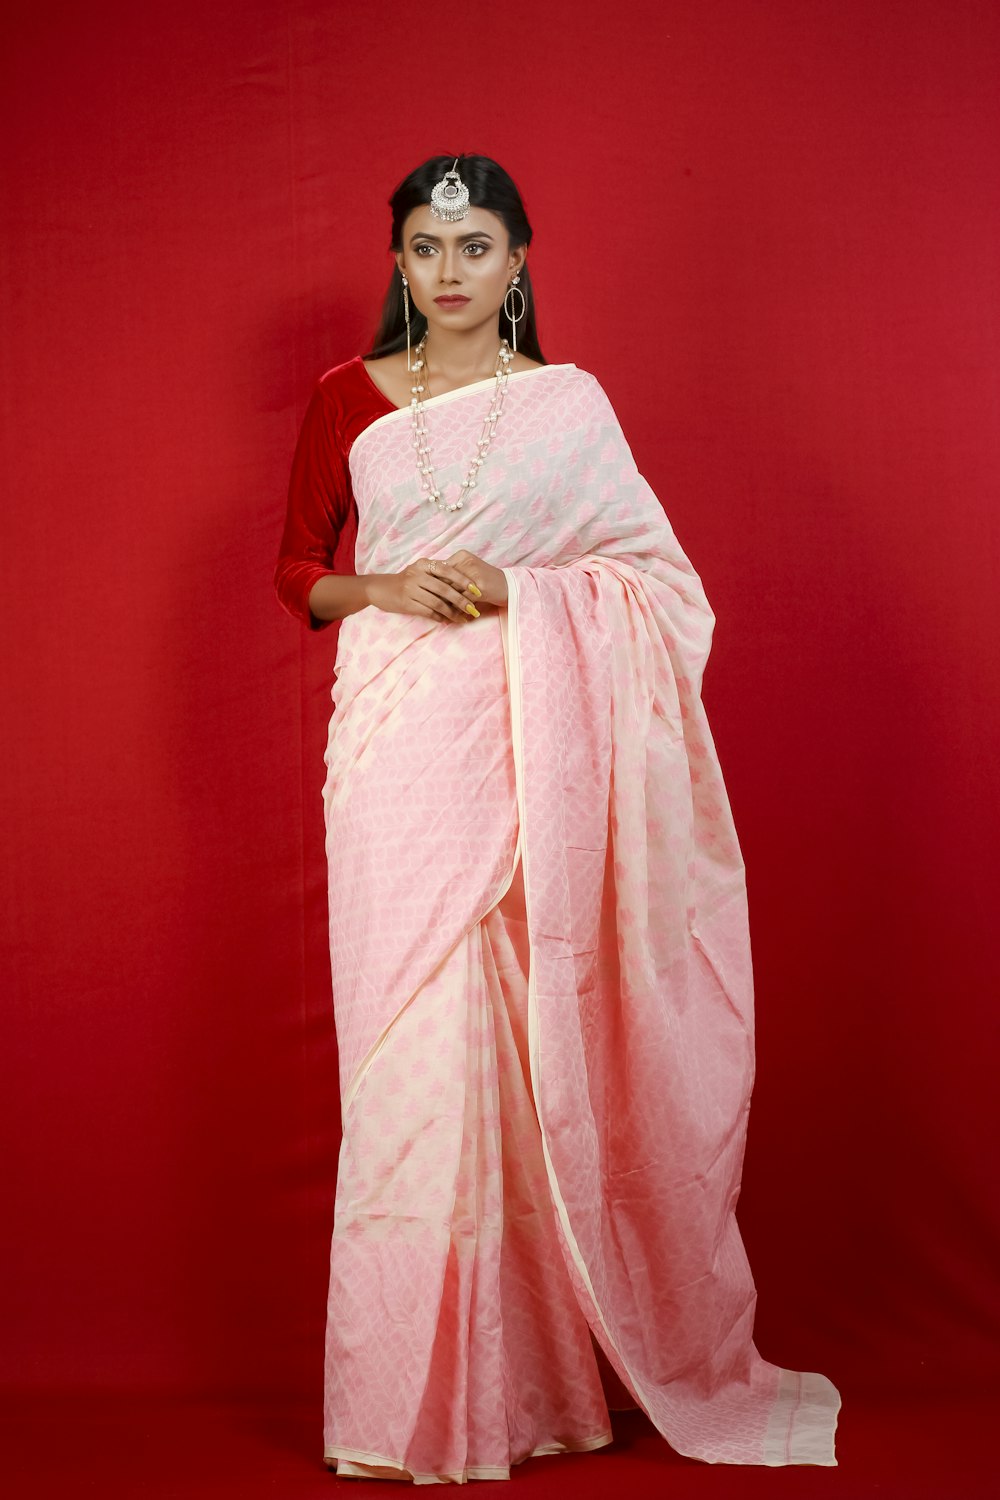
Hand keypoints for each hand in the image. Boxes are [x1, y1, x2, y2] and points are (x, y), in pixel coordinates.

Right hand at [366, 552, 504, 623]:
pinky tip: (448, 621)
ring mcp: (411, 589)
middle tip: (474, 610)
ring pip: (438, 603)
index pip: (448, 571)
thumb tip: (462, 583)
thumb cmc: (405, 580)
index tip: (477, 590)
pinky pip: (428, 612)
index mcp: (424, 564)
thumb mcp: (419, 571)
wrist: (379, 588)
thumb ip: (437, 574)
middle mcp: (418, 575)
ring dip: (453, 613)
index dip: (464, 581)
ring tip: (463, 619)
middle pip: (445, 589)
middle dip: (462, 600)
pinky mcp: (407, 603)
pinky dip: (440, 617)